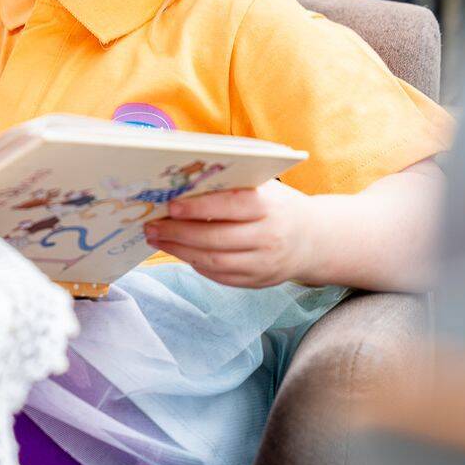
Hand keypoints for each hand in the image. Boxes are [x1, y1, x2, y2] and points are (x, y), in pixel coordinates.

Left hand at [144, 180, 314, 288]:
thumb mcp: (263, 186)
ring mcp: (263, 263)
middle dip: (178, 233)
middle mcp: (268, 237)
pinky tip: (180, 252)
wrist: (313, 239)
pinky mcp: (257, 281)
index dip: (199, 207)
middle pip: (216, 239)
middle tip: (152, 226)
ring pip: (214, 261)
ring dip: (180, 251)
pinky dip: (196, 264)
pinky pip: (220, 276)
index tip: (171, 206)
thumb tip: (184, 182)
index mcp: (269, 207)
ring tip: (158, 239)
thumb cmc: (277, 205)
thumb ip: (231, 184)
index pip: (230, 206)